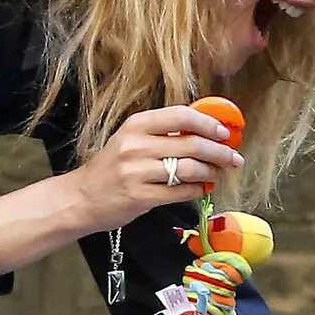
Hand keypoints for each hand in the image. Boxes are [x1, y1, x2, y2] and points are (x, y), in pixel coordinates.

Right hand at [67, 104, 243, 234]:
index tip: (225, 132)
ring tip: (218, 175)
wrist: (80, 198)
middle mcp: (136, 145)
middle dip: (220, 152)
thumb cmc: (111, 168)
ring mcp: (137, 172)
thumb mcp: (130, 140)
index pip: (182, 116)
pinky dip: (197, 191)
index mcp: (136, 125)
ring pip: (190, 169)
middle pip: (192, 144)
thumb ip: (162, 133)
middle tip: (234, 158)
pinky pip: (181, 192)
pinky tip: (201, 189)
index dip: (210, 123)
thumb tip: (205, 131)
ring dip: (212, 173)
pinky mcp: (140, 197)